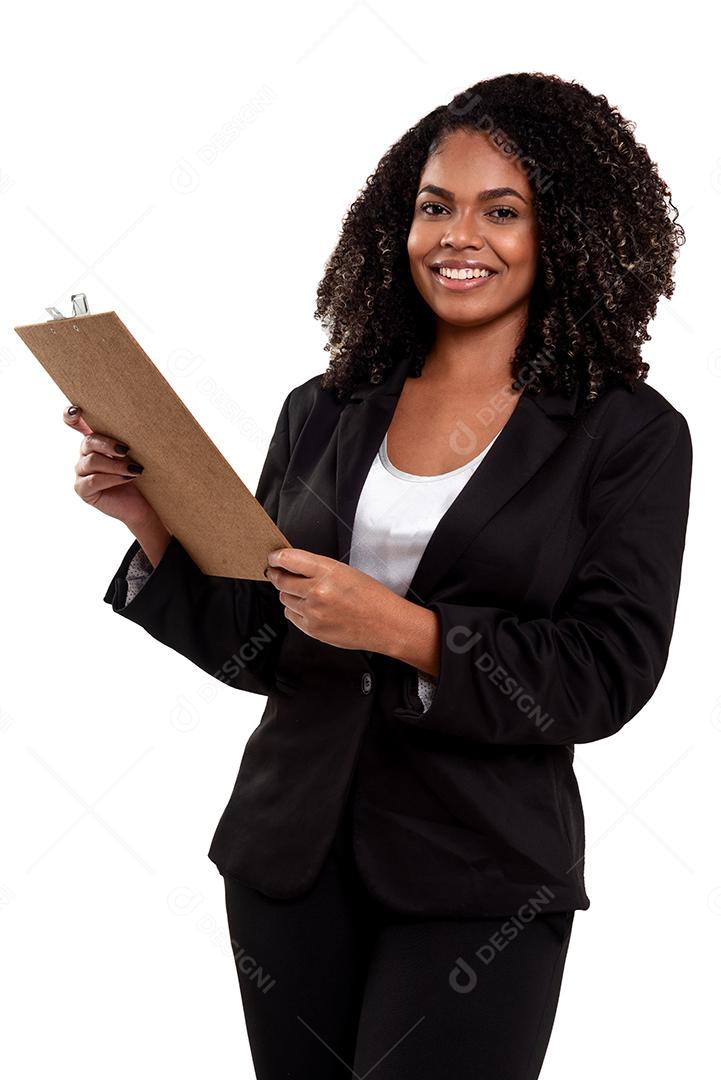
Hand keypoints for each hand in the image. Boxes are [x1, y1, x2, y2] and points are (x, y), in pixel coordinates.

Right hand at [63, 404, 155, 526]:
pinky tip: (128, 478)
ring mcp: (81, 472)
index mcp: (96, 440)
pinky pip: (93, 480)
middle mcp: (85, 454)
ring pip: (91, 462)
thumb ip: (129, 437)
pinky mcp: (83, 490)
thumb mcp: (138, 453)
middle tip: (126, 449)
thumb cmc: (143, 475)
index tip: (77, 410)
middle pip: (88, 442)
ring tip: (135, 469)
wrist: (146, 504)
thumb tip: (139, 419)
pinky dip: (113, 478)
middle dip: (107, 444)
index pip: (75, 423)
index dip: (71, 415)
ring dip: (115, 465)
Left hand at [264, 547, 404, 652]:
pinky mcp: (312, 629)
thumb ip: (318, 568)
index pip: (288, 559)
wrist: (386, 625)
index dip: (276, 557)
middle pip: (281, 580)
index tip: (273, 558)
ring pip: (284, 598)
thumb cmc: (372, 598)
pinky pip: (291, 616)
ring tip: (304, 593)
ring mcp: (313, 612)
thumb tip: (293, 566)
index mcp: (327, 571)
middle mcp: (318, 591)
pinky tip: (309, 608)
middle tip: (277, 573)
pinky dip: (295, 610)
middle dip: (277, 575)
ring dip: (288, 594)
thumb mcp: (346, 572)